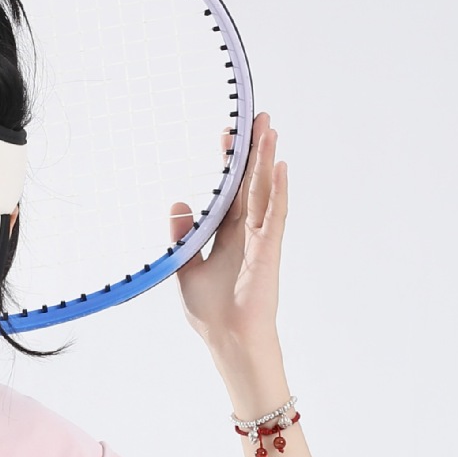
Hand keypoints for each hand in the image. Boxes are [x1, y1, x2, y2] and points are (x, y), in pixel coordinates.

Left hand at [169, 111, 285, 363]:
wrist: (227, 339)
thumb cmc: (210, 313)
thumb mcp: (185, 270)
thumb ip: (181, 238)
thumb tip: (176, 204)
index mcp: (226, 236)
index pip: (228, 191)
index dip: (228, 164)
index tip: (225, 135)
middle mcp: (245, 232)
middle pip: (251, 183)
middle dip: (255, 150)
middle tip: (259, 117)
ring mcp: (260, 239)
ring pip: (264, 191)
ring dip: (267, 160)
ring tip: (270, 129)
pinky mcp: (268, 250)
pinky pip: (274, 214)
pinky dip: (278, 191)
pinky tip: (281, 167)